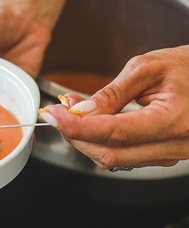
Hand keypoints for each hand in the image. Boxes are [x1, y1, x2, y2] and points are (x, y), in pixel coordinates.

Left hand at [38, 45, 188, 169]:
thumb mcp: (149, 68)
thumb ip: (113, 93)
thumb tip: (80, 112)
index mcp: (174, 120)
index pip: (114, 133)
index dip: (77, 127)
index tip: (53, 114)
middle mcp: (174, 146)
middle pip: (109, 154)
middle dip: (76, 135)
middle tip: (59, 110)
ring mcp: (169, 155)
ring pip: (113, 160)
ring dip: (86, 139)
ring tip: (74, 111)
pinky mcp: (163, 156)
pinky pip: (124, 156)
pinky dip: (101, 141)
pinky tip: (94, 122)